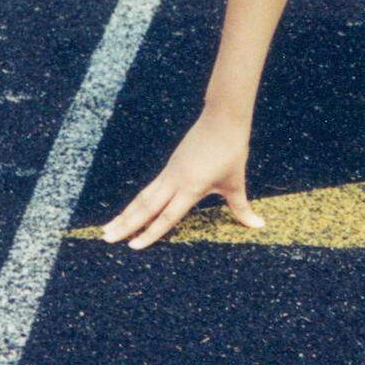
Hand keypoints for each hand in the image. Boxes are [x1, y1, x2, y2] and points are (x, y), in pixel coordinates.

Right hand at [102, 106, 263, 249]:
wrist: (222, 117)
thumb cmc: (231, 149)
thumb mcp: (236, 181)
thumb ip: (242, 208)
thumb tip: (258, 226)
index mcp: (190, 187)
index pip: (166, 216)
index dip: (150, 233)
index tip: (133, 247)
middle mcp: (175, 181)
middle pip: (145, 207)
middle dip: (126, 224)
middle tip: (105, 238)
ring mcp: (170, 172)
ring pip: (143, 197)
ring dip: (126, 213)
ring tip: (108, 227)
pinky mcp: (171, 165)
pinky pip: (150, 187)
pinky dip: (138, 201)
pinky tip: (131, 209)